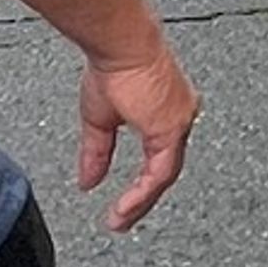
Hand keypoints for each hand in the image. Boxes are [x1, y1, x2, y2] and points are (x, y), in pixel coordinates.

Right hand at [76, 43, 199, 231]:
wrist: (121, 45)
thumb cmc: (115, 65)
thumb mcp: (100, 119)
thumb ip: (97, 153)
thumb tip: (88, 181)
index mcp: (165, 113)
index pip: (158, 160)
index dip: (141, 186)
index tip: (123, 206)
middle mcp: (178, 117)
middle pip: (165, 171)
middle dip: (142, 200)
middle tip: (121, 221)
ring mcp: (179, 121)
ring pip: (165, 175)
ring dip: (141, 201)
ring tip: (120, 220)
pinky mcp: (174, 126)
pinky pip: (161, 171)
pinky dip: (143, 192)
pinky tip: (127, 205)